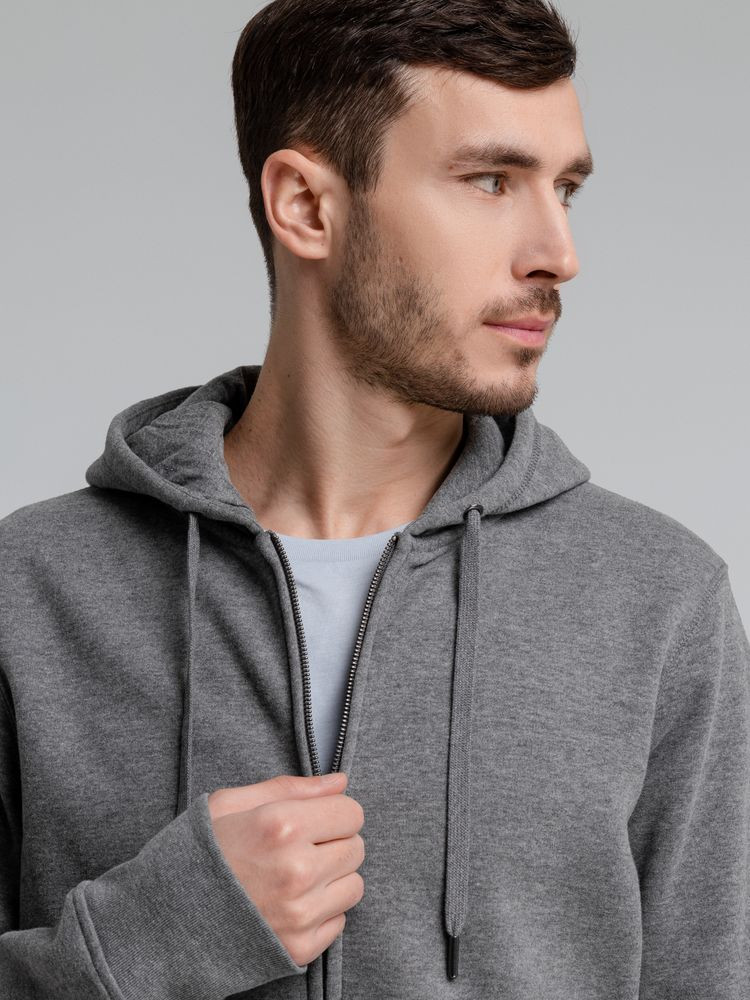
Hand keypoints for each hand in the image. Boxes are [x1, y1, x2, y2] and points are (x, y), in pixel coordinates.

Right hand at [208, 772, 364, 966]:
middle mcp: (296, 871)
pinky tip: (289, 904)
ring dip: (332, 879)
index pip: (351, 812)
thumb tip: (340, 782)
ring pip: (354, 886)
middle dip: (335, 843)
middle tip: (301, 848)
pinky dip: (321, 912)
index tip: (316, 819)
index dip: (335, 812)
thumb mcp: (231, 804)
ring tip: (295, 876)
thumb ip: (290, 788)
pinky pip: (339, 921)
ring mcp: (299, 913)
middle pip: (356, 848)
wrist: (163, 922)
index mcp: (281, 826)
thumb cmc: (196, 855)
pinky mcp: (299, 948)